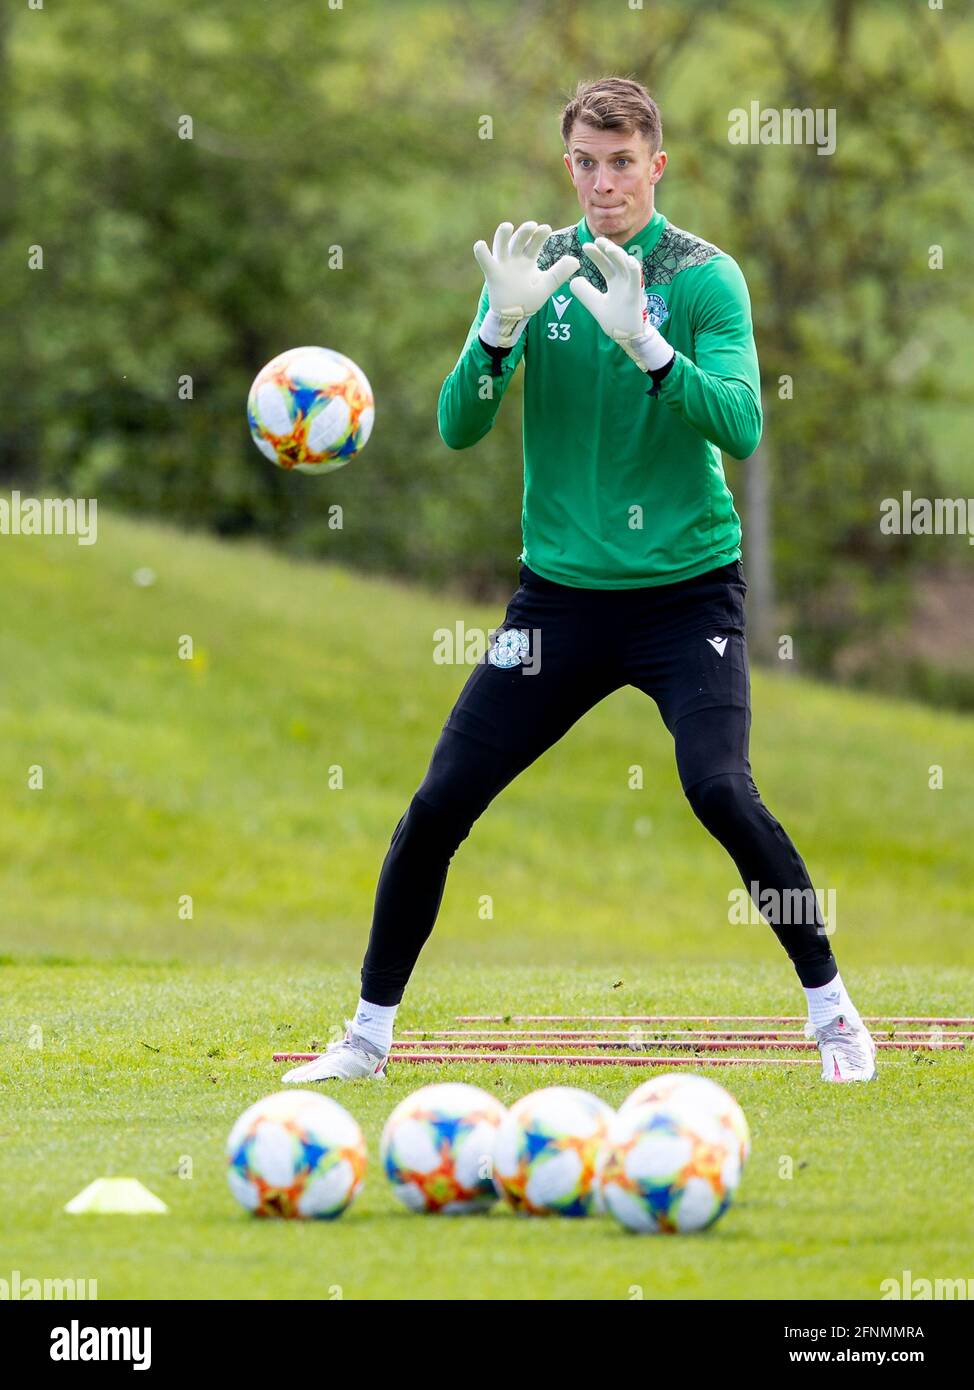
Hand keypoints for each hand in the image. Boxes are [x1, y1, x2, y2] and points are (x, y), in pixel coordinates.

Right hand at [473, 221, 579, 347]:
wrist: (514, 317)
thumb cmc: (529, 300)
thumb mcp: (546, 286)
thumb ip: (559, 273)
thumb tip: (576, 260)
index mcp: (528, 259)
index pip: (534, 243)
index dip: (539, 235)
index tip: (546, 229)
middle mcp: (514, 258)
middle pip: (518, 240)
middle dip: (524, 232)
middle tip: (532, 227)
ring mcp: (503, 265)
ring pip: (501, 245)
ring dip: (503, 235)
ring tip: (507, 226)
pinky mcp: (492, 274)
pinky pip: (485, 262)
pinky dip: (481, 253)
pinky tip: (480, 244)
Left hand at [570, 236, 673, 371]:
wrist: (627, 337)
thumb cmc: (615, 320)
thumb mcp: (595, 305)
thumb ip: (585, 293)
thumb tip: (573, 280)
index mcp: (615, 282)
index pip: (605, 264)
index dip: (596, 255)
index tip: (585, 246)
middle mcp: (624, 281)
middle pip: (615, 261)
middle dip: (607, 249)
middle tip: (596, 240)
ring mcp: (631, 287)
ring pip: (627, 266)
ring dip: (618, 255)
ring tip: (608, 247)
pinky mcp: (637, 295)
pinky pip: (637, 280)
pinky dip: (634, 269)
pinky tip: (629, 260)